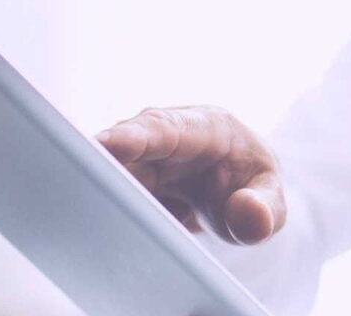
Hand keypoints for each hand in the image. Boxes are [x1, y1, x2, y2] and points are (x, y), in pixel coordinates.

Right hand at [96, 106, 285, 244]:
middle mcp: (168, 137)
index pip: (168, 128)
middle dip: (102, 162)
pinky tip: (103, 224)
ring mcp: (144, 159)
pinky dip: (105, 206)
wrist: (239, 193)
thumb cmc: (253, 189)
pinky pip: (112, 193)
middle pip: (127, 148)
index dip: (136, 136)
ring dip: (100, 189)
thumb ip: (266, 209)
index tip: (107, 144)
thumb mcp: (272, 201)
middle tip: (79, 181)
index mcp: (206, 128)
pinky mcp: (130, 181)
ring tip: (91, 211)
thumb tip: (247, 215)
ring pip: (112, 171)